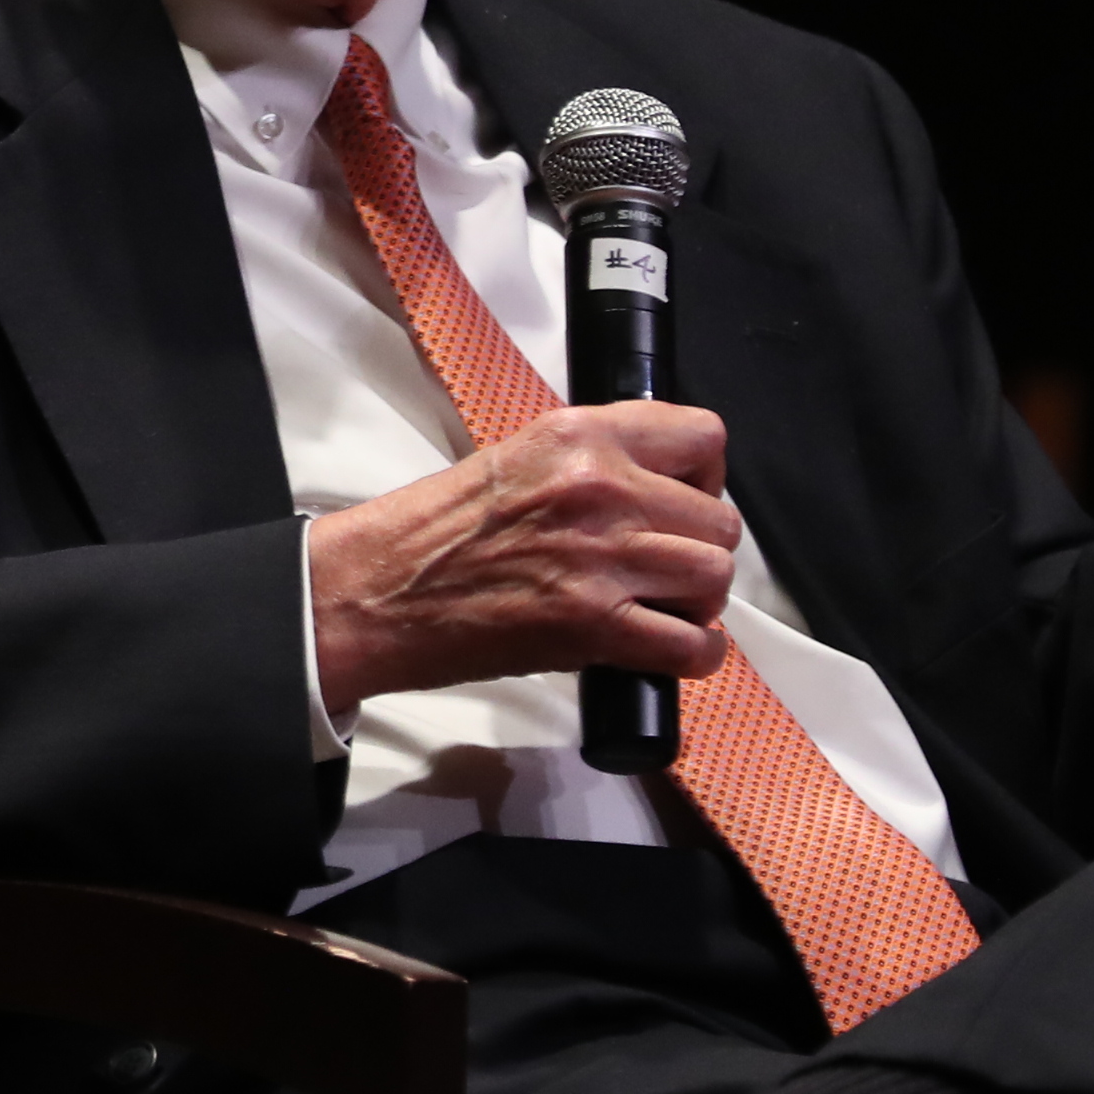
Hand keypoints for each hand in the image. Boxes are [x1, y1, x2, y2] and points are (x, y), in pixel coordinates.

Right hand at [305, 402, 740, 709]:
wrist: (374, 592)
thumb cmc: (429, 534)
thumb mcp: (514, 459)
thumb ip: (588, 463)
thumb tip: (652, 488)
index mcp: (578, 436)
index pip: (703, 436)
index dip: (706, 477)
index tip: (685, 499)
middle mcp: (600, 488)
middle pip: (719, 519)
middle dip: (700, 548)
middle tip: (665, 568)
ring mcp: (601, 557)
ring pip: (715, 577)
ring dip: (698, 601)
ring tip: (662, 608)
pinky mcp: (593, 625)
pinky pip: (694, 646)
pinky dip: (692, 657)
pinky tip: (666, 651)